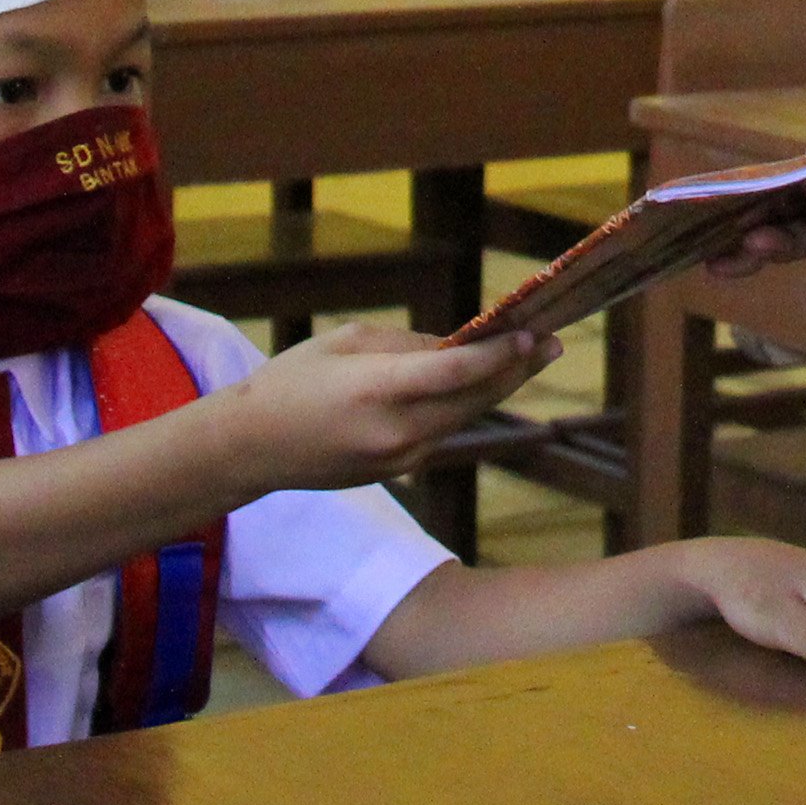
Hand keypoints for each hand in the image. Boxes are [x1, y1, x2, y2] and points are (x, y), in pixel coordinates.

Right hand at [218, 321, 547, 490]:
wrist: (253, 449)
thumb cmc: (292, 381)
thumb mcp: (345, 343)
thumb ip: (406, 344)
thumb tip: (456, 347)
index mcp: (377, 390)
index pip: (455, 372)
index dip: (499, 354)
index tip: (533, 334)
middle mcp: (396, 430)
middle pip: (473, 399)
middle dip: (517, 370)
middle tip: (553, 341)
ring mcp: (400, 457)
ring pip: (463, 417)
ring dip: (497, 387)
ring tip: (531, 357)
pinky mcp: (398, 470)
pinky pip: (441, 431)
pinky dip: (462, 406)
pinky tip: (480, 382)